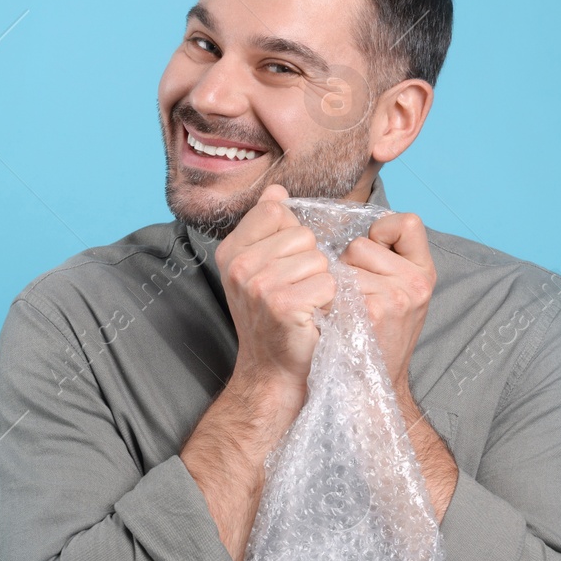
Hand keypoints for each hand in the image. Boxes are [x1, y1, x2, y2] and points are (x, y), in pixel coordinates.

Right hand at [215, 184, 336, 405]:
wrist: (273, 371)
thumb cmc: (273, 318)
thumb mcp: (261, 267)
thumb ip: (267, 226)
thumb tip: (277, 190)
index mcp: (231, 251)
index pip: (275, 211)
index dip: (292, 236)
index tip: (284, 265)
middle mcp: (239, 265)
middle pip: (302, 235)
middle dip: (310, 262)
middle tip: (296, 291)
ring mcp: (259, 285)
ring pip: (319, 259)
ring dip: (321, 283)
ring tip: (305, 305)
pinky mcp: (283, 305)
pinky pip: (328, 283)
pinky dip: (329, 301)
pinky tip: (313, 316)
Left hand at [338, 211, 435, 398]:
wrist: (372, 384)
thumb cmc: (380, 337)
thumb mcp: (402, 296)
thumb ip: (391, 261)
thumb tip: (359, 227)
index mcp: (425, 274)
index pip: (408, 222)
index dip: (384, 232)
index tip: (375, 254)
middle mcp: (415, 283)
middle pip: (359, 245)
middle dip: (348, 266)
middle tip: (356, 298)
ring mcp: (394, 297)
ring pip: (342, 266)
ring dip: (335, 286)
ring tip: (347, 311)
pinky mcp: (370, 312)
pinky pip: (332, 286)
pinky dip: (326, 301)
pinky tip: (336, 320)